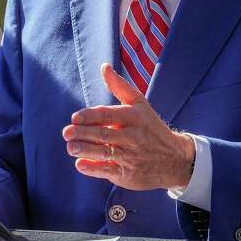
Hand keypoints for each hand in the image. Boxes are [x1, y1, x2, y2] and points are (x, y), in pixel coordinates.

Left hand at [61, 63, 194, 190]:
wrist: (174, 159)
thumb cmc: (150, 128)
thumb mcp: (140, 104)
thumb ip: (119, 86)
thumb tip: (104, 67)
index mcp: (133, 117)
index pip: (108, 115)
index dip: (90, 116)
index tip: (74, 118)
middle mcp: (132, 137)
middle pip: (104, 134)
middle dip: (83, 133)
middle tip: (66, 133)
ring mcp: (130, 156)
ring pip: (104, 153)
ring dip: (85, 151)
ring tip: (70, 147)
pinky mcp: (128, 174)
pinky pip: (108, 171)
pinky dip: (93, 168)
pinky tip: (80, 164)